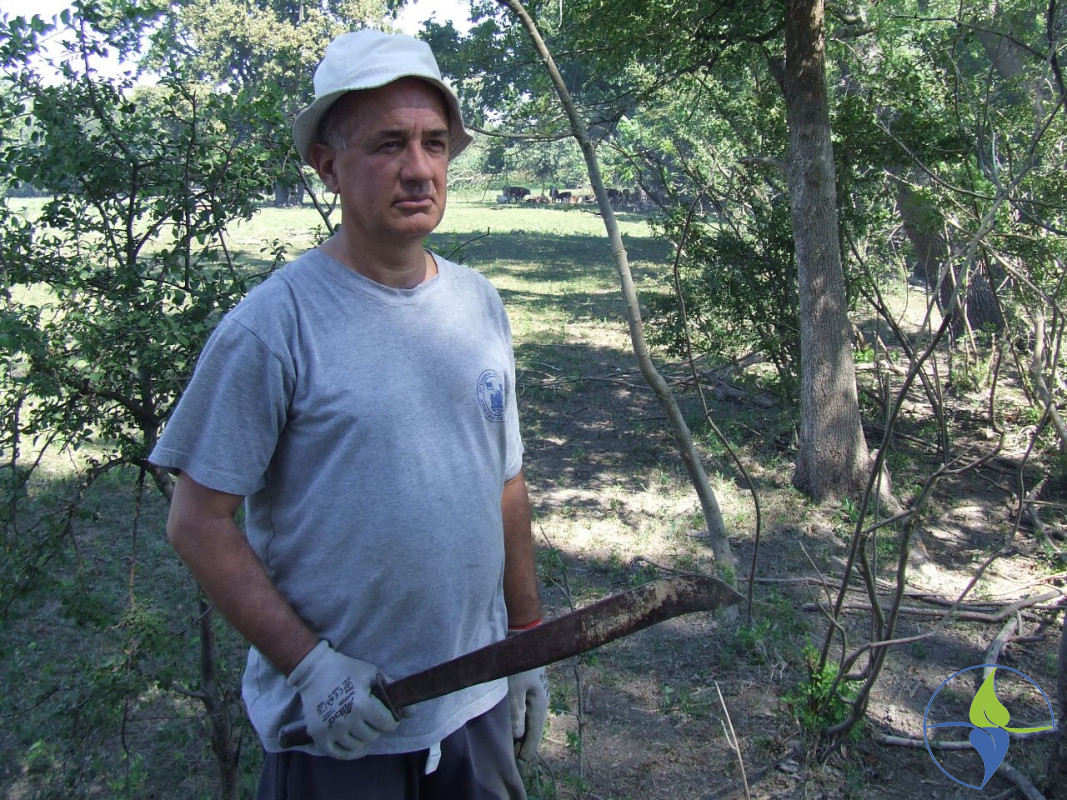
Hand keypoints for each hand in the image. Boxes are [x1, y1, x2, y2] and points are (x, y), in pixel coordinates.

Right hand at [286, 640, 398, 759]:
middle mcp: (346, 719)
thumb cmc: (347, 669)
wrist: (315, 671)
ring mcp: (331, 729)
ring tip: (362, 726)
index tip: (389, 717)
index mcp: (361, 704)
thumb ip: (391, 691)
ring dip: (363, 738)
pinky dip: (350, 753)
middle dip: (376, 728)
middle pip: (373, 736)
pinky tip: (357, 747)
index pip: (387, 724)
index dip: (391, 721)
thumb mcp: (372, 673)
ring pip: (357, 745)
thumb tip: (411, 712)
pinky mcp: (318, 735)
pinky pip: (338, 754)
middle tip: (372, 718)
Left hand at [507, 665, 548, 760]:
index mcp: (539, 705)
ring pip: (530, 720)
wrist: (522, 639)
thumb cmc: (517, 663)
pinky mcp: (531, 690)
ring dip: (522, 731)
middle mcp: (542, 703)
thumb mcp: (514, 688)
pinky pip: (527, 711)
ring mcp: (537, 696)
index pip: (534, 735)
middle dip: (524, 742)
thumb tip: (519, 735)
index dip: (526, 750)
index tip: (520, 762)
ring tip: (512, 743)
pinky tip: (514, 723)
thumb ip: (516, 712)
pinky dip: (521, 720)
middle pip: (533, 729)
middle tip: (512, 756)